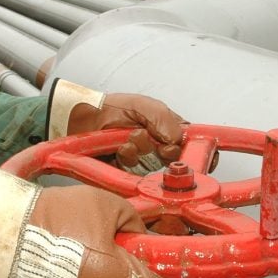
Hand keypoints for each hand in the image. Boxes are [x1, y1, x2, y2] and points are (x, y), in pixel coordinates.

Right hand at [31, 185, 169, 277]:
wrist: (5, 237)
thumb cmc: (57, 221)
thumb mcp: (106, 205)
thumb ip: (133, 220)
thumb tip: (138, 232)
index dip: (158, 272)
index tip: (149, 255)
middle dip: (120, 266)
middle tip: (104, 239)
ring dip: (94, 274)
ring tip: (72, 247)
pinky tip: (55, 260)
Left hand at [68, 93, 185, 171]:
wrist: (84, 117)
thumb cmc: (112, 107)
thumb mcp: (143, 105)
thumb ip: (164, 119)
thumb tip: (178, 139)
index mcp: (167, 126)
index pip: (190, 141)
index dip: (192, 148)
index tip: (185, 147)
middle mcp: (158, 143)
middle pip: (175, 156)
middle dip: (162, 148)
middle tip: (151, 138)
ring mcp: (144, 158)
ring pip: (154, 164)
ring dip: (140, 149)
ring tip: (127, 138)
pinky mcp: (129, 170)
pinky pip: (135, 172)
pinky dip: (127, 158)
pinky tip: (119, 148)